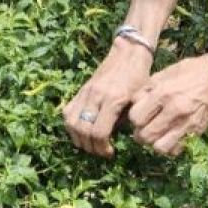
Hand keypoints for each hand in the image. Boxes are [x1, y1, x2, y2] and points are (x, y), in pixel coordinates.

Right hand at [63, 40, 153, 157]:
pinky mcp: (81, 90)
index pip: (99, 132)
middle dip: (91, 146)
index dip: (102, 148)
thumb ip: (127, 119)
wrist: (128, 54)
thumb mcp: (139, 100)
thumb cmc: (139, 78)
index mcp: (114, 99)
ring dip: (78, 138)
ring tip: (90, 144)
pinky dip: (71, 125)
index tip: (110, 153)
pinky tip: (81, 131)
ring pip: (71, 122)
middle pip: (83, 130)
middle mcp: (96, 96)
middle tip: (100, 151)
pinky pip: (67, 111)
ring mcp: (86, 92)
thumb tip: (116, 139)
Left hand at [128, 54, 207, 156]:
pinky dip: (170, 147)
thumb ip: (147, 88)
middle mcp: (174, 110)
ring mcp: (187, 123)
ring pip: (160, 147)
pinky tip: (170, 137)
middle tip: (144, 128)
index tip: (139, 114)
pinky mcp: (197, 131)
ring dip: (154, 143)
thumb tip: (134, 103)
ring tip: (156, 134)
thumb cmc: (190, 71)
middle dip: (140, 133)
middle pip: (145, 135)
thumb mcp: (165, 73)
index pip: (136, 117)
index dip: (134, 118)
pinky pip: (177, 149)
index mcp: (163, 93)